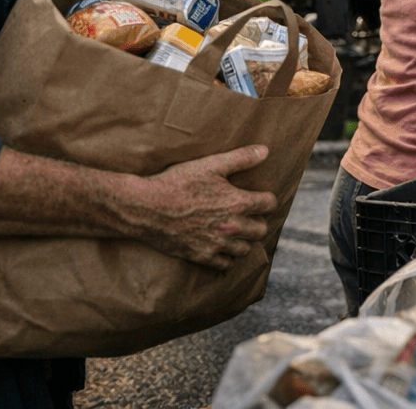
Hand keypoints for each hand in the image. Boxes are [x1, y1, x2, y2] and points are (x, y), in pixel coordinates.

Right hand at [131, 145, 277, 269]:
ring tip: (236, 231)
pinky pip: (226, 264)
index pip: (269, 204)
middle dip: (257, 221)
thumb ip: (241, 158)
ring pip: (245, 249)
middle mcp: (232, 226)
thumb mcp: (210, 164)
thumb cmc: (178, 182)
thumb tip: (265, 151)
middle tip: (248, 215)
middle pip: (261, 230)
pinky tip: (222, 246)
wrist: (146, 207)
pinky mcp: (202, 256)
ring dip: (244, 240)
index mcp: (238, 202)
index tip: (260, 197)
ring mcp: (217, 244)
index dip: (266, 199)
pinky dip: (227, 256)